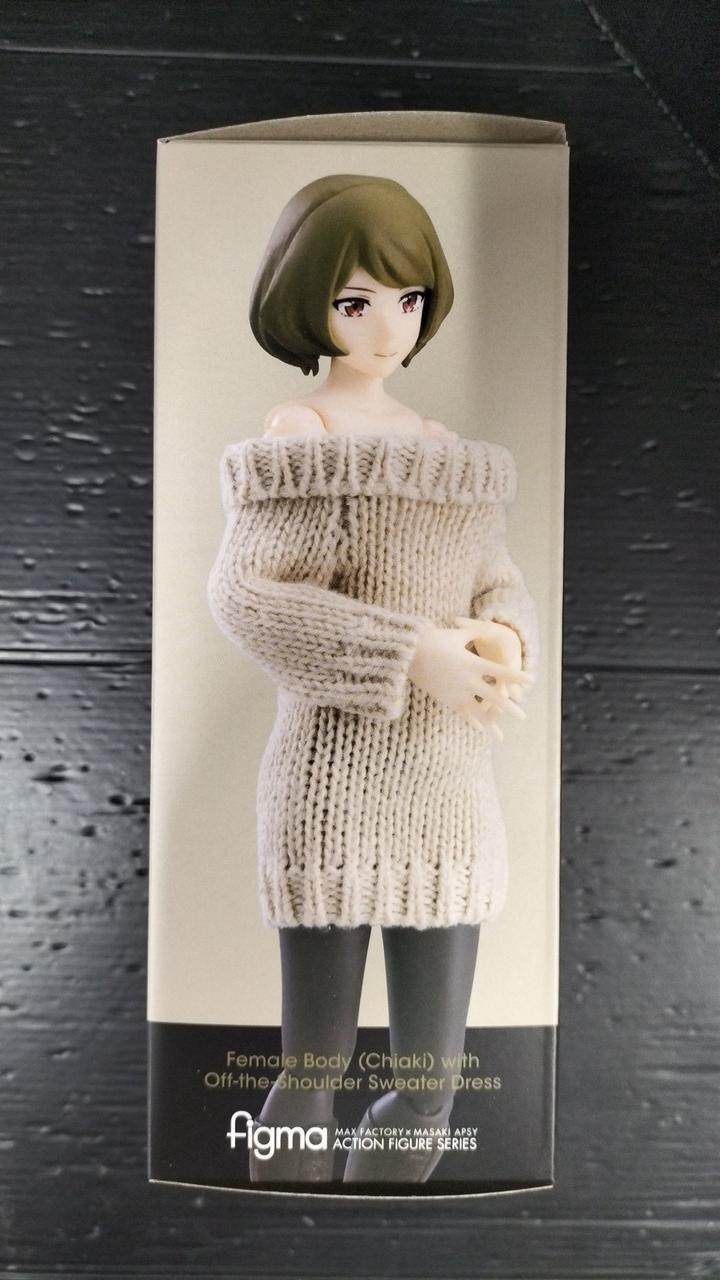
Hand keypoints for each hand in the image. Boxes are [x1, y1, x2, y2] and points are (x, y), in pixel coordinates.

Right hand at [408, 620, 532, 739]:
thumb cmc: (433, 640)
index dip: (516, 677)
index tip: (531, 681)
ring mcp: (456, 692)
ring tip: (502, 737)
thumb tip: (489, 625)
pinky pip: (462, 713)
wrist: (408, 654)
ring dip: (492, 723)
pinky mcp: (446, 699)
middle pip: (493, 697)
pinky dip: (472, 721)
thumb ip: (474, 632)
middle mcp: (467, 680)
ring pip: (478, 711)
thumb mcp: (457, 635)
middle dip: (509, 708)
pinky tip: (481, 730)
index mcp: (472, 663)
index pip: (500, 672)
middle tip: (523, 717)